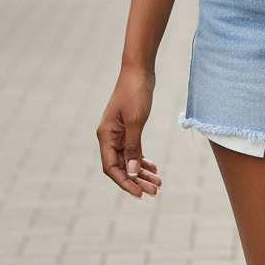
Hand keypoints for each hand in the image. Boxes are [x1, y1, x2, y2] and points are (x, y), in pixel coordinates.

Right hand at [97, 68, 161, 198]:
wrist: (139, 70)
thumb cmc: (135, 92)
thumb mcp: (136, 121)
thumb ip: (133, 147)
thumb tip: (133, 171)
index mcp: (106, 136)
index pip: (112, 168)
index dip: (125, 182)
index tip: (140, 194)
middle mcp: (109, 137)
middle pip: (121, 166)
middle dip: (137, 180)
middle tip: (155, 190)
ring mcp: (119, 133)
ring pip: (129, 160)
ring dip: (142, 172)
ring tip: (158, 182)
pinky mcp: (128, 128)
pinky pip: (133, 150)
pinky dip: (143, 159)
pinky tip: (153, 167)